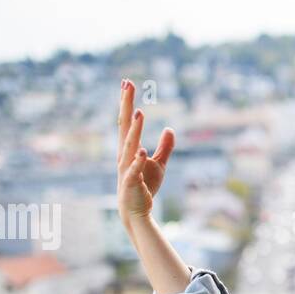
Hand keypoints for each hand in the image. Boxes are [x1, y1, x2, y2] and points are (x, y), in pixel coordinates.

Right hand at [116, 79, 174, 226]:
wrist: (136, 211)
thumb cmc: (145, 186)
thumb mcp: (159, 164)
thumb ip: (165, 147)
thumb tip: (170, 129)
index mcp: (129, 148)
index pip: (127, 121)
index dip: (127, 102)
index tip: (127, 82)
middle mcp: (124, 154)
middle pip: (125, 126)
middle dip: (126, 105)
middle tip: (127, 84)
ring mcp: (126, 168)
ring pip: (130, 145)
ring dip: (134, 130)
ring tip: (139, 112)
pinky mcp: (131, 183)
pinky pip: (134, 170)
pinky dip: (137, 161)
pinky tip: (142, 150)